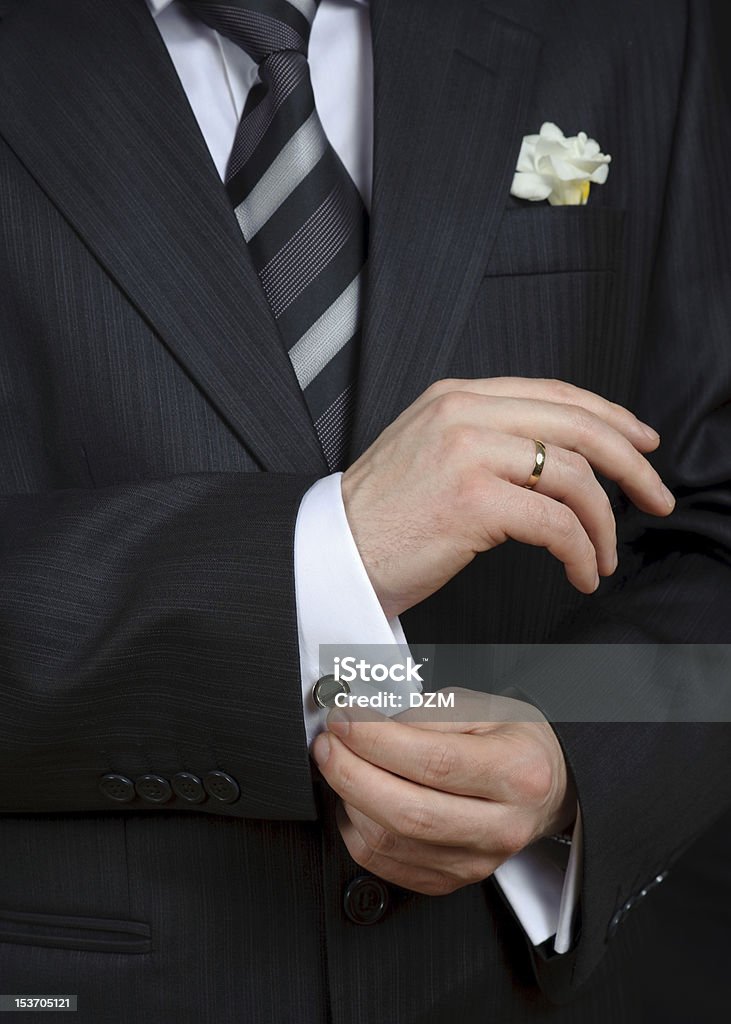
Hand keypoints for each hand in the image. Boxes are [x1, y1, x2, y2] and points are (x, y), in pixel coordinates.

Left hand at [312, 689, 574, 895]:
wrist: (547, 788)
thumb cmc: (514, 743)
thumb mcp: (481, 709)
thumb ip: (426, 716)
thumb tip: (368, 726)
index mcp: (516, 773)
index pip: (434, 762)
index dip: (377, 741)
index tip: (344, 720)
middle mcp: (501, 826)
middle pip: (407, 812)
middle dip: (350, 773)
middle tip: (328, 744)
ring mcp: (475, 861)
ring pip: (388, 842)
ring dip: (348, 799)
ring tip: (343, 765)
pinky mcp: (451, 880)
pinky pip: (384, 865)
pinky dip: (356, 829)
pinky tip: (357, 800)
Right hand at [341, 377, 673, 617]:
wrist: (333, 553)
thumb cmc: (383, 516)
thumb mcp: (430, 451)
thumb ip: (485, 437)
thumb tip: (557, 459)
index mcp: (456, 396)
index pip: (554, 394)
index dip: (610, 418)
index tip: (643, 445)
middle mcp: (463, 412)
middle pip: (577, 426)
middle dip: (631, 466)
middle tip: (657, 498)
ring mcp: (466, 452)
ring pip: (573, 476)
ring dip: (603, 524)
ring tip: (604, 556)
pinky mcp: (470, 500)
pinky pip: (554, 523)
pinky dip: (580, 551)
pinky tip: (581, 572)